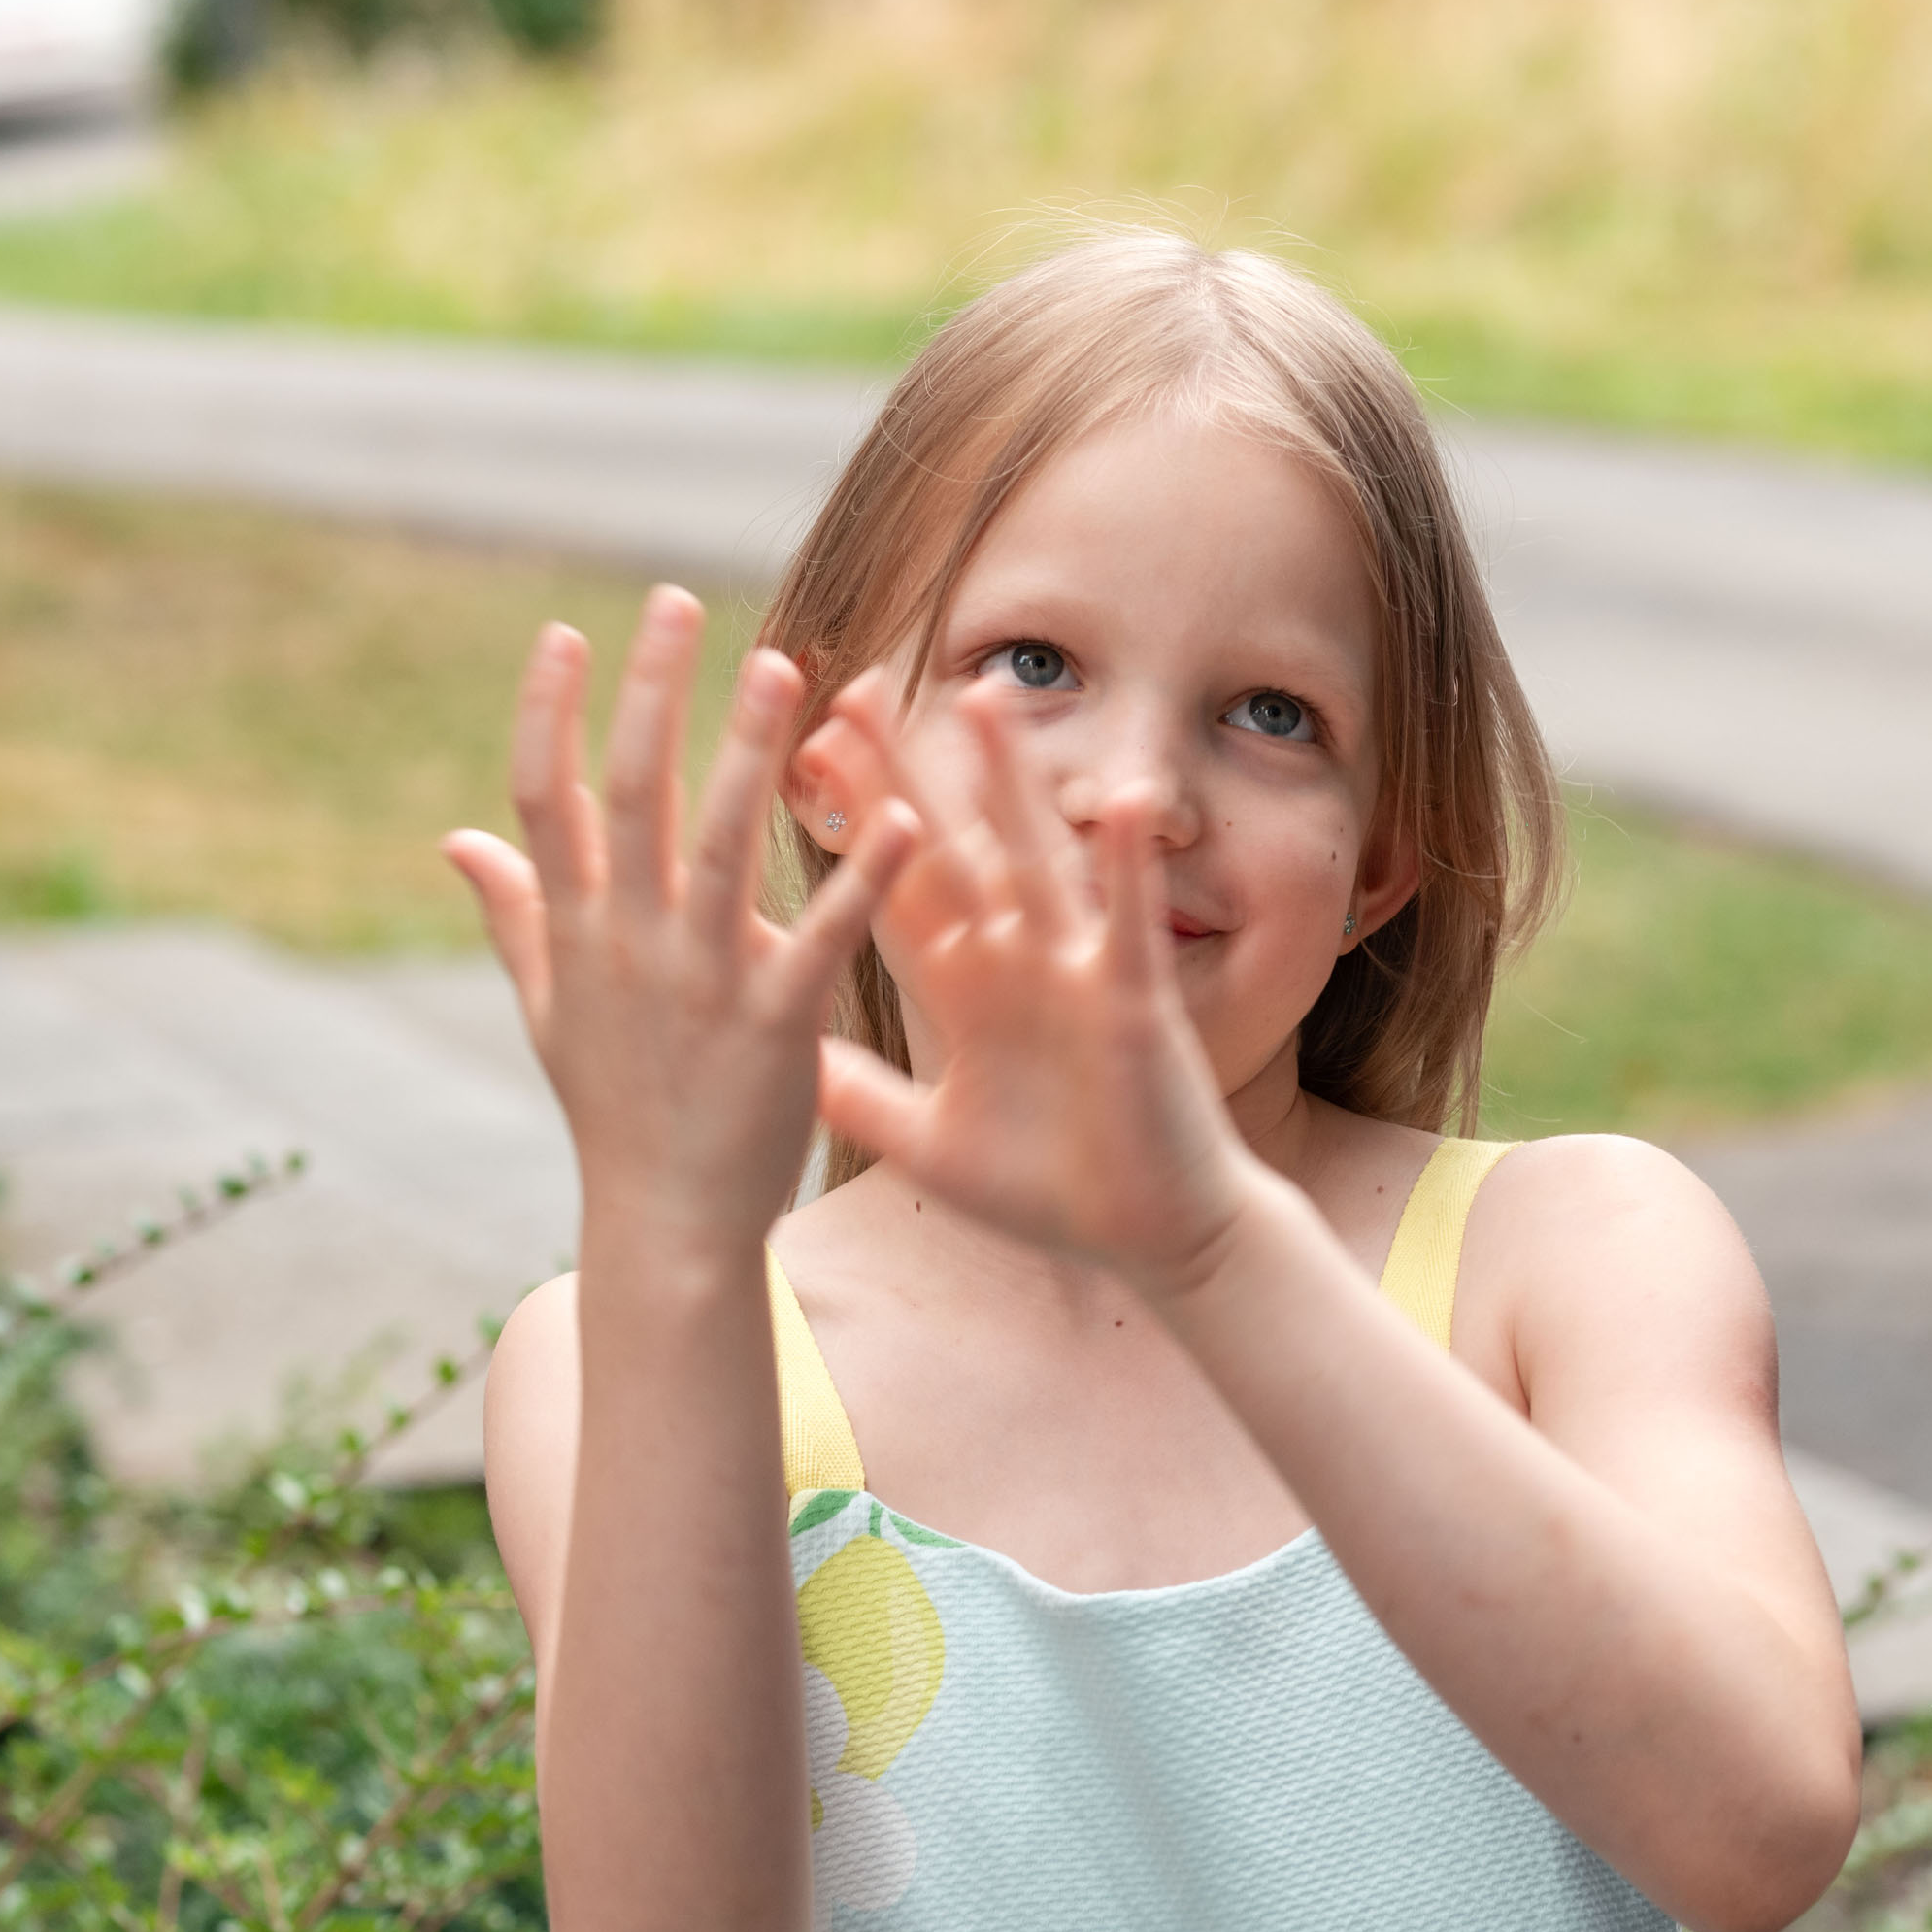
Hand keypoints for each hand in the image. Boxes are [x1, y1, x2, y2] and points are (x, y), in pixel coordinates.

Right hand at [445, 590, 908, 1266]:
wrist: (666, 1222)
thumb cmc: (614, 1107)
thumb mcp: (547, 1008)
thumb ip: (513, 912)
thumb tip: (454, 837)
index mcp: (576, 930)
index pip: (544, 797)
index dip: (548, 711)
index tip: (564, 634)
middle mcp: (628, 941)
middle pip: (632, 792)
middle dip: (653, 690)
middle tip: (678, 600)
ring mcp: (699, 980)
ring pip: (718, 843)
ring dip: (750, 750)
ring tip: (785, 664)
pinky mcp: (774, 1023)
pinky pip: (821, 936)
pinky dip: (859, 875)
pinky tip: (900, 814)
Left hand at [812, 680, 1266, 1294]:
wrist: (1153, 1239)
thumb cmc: (1053, 1193)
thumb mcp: (931, 1145)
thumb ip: (861, 1099)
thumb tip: (778, 1063)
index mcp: (965, 992)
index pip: (896, 890)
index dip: (849, 827)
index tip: (800, 754)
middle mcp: (1015, 964)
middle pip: (949, 850)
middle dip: (903, 776)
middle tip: (854, 692)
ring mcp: (1076, 974)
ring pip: (1036, 860)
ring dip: (1010, 783)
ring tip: (983, 698)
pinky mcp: (1134, 1003)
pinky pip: (1129, 923)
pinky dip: (1127, 864)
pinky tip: (1124, 798)